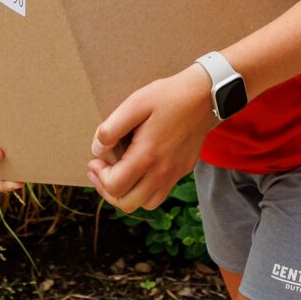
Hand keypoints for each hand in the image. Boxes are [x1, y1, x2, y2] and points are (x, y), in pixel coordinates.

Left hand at [87, 65, 214, 212]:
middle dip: (108, 191)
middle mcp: (162, 172)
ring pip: (145, 204)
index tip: (95, 160)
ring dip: (127, 195)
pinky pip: (161, 194)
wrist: (205, 95)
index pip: (115, 186)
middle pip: (128, 203)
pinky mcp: (183, 170)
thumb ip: (111, 128)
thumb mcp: (135, 103)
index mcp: (147, 156)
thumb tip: (97, 150)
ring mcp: (175, 173)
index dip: (99, 176)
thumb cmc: (169, 97)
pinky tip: (140, 171)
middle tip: (100, 172)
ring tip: (118, 176)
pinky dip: (145, 191)